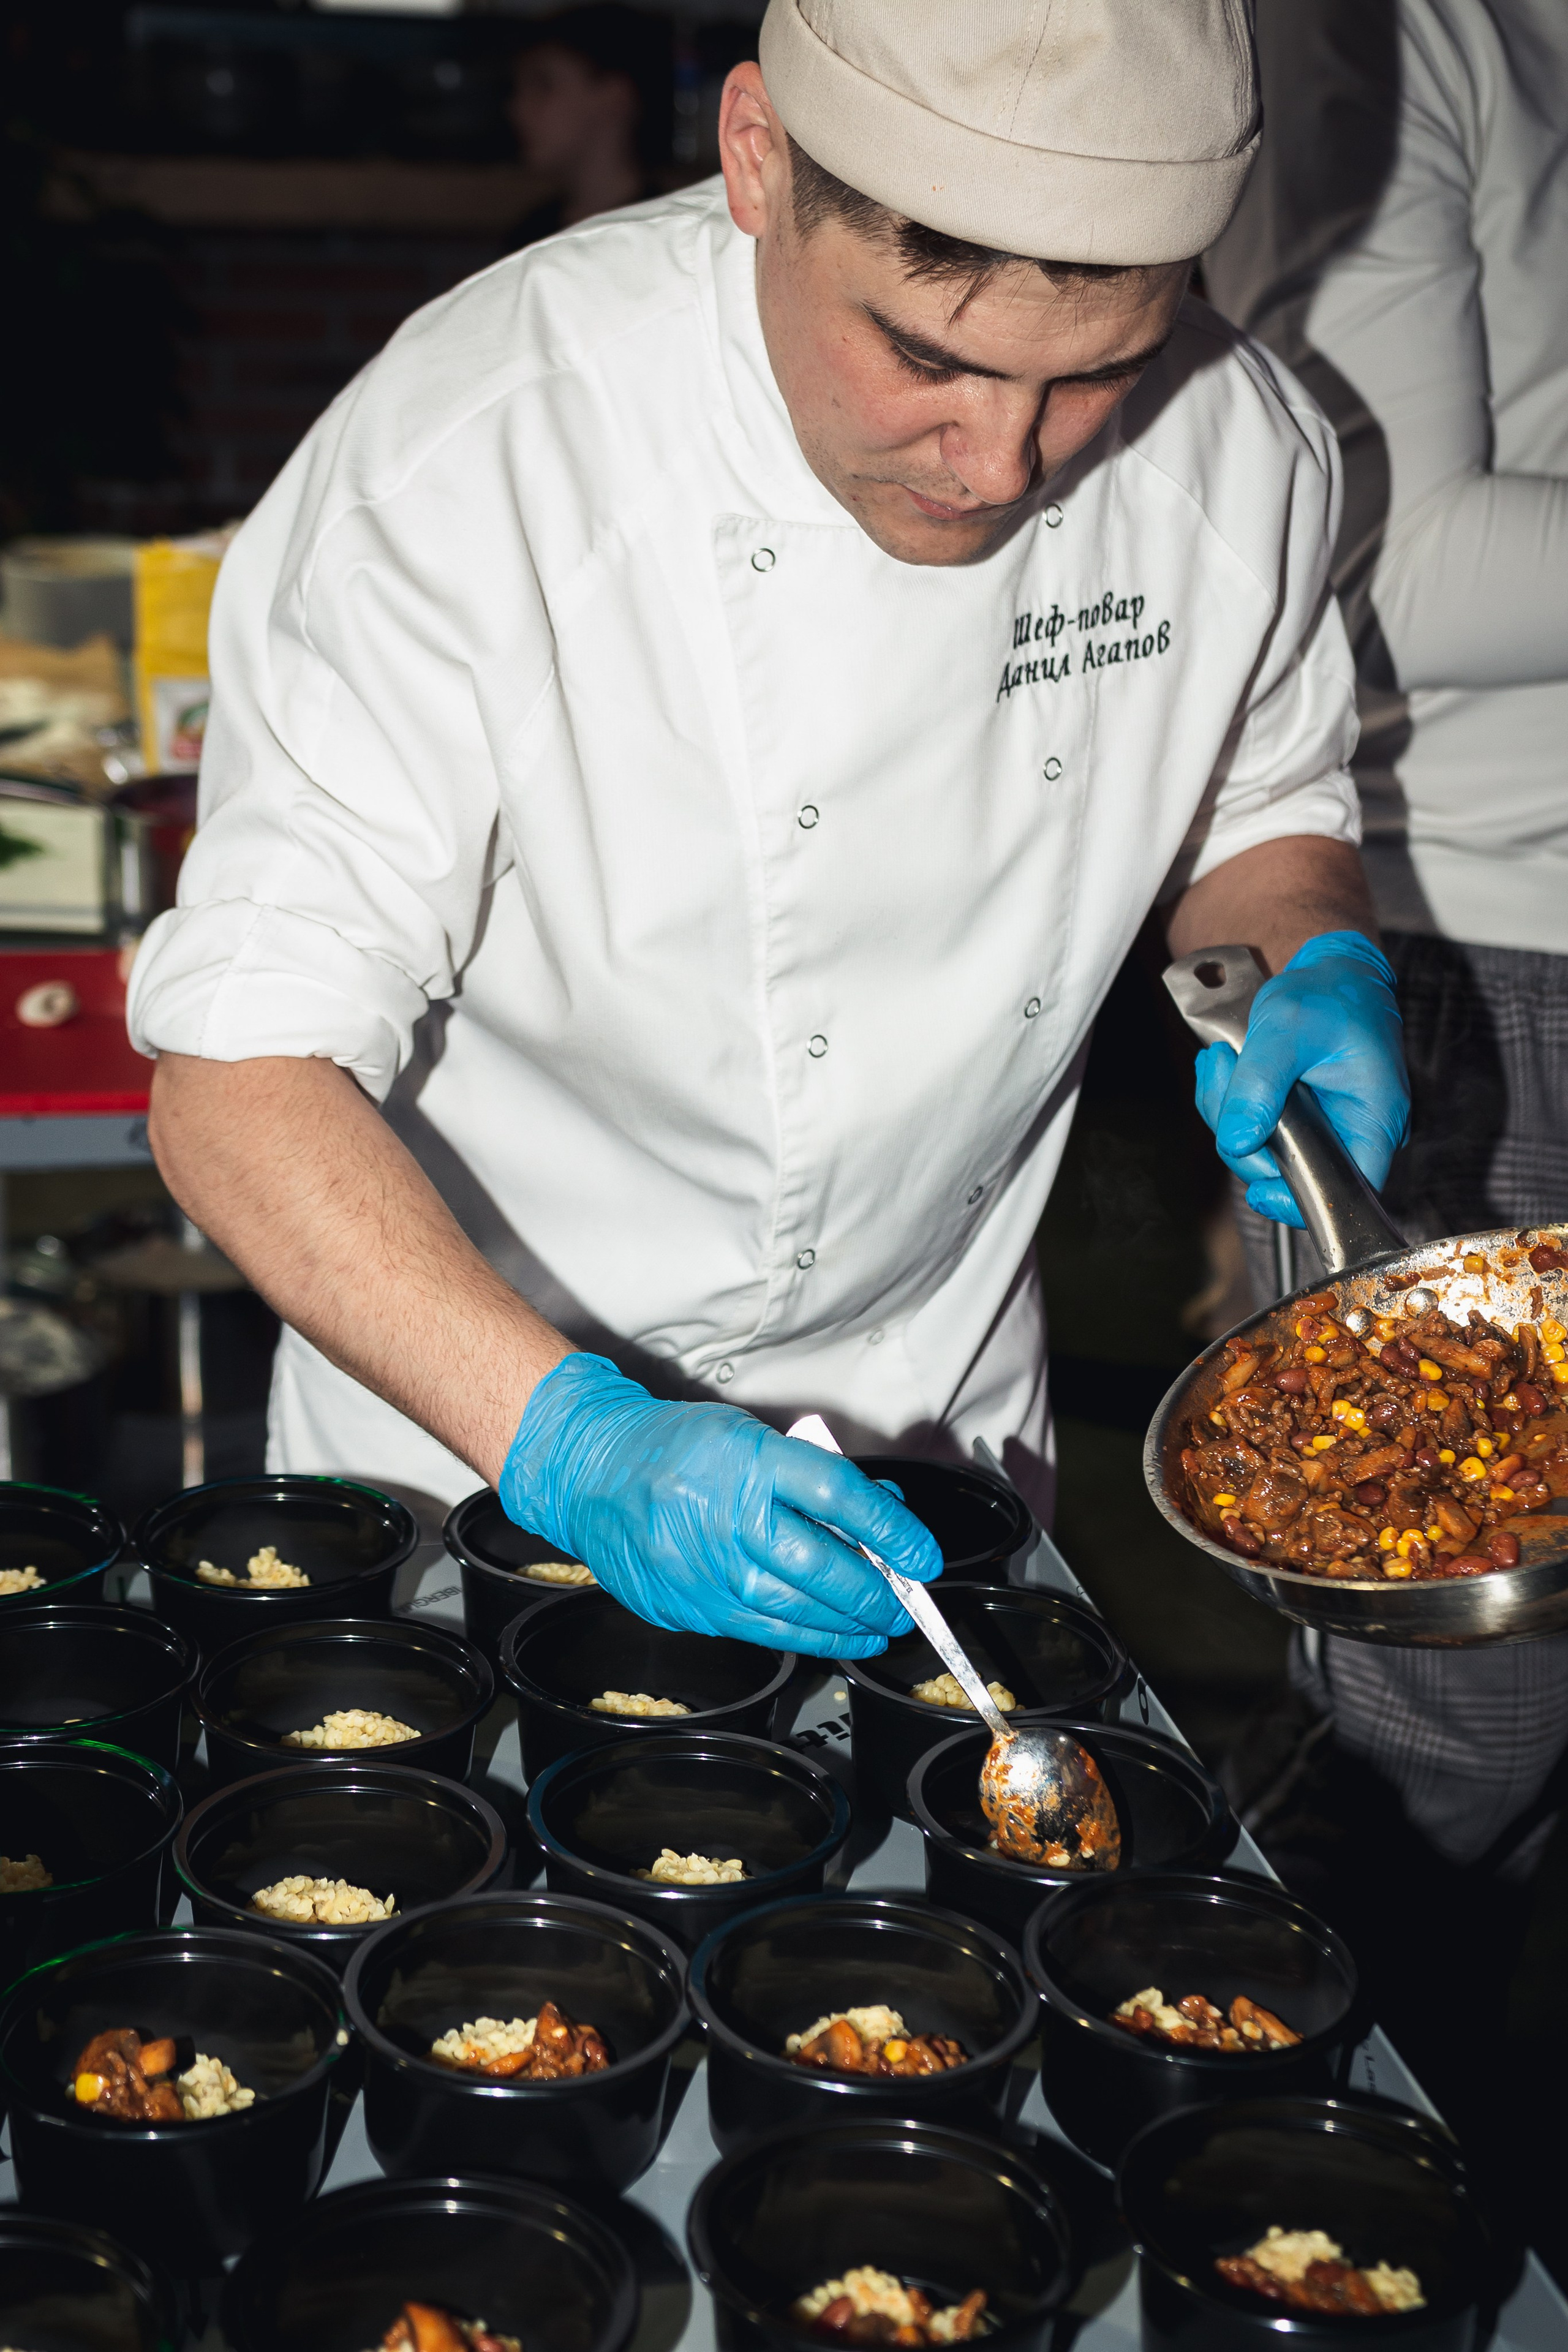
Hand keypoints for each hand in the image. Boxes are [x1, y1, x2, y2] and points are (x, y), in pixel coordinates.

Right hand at [498, 1353, 942, 1655]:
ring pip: (795, 1608)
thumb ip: (813, 1478)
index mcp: (749, 1461)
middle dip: (876, 1592)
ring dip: (849, 1623)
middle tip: (907, 1601)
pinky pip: (761, 1629)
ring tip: (880, 1625)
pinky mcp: (688, 1606)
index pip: (839, 1497)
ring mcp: (704, 1569)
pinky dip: (808, 1637)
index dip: (891, 1530)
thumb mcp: (749, 1438)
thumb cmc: (677, 1449)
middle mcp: (727, 1518)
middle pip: (822, 1565)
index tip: (922, 1554)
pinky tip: (835, 1636)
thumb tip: (880, 1517)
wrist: (593, 1474)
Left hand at [1193, 930, 1408, 1227]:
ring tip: (1223, 1057)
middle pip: (1289, 1173)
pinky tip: (1227, 1064)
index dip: (1302, 1200)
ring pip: (1260, 1151)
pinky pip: (1252, 1129)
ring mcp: (1322, 1128)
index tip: (1260, 1187)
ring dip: (1227, 1109)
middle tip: (1223, 1070)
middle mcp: (1352, 1131)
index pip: (1346, 1189)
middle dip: (1242, 1132)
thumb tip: (1239, 1139)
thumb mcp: (1288, 1026)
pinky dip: (1229, 1101)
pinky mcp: (1296, 1119)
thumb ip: (1261, 1083)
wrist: (1329, 970)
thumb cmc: (1328, 992)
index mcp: (1374, 1118)